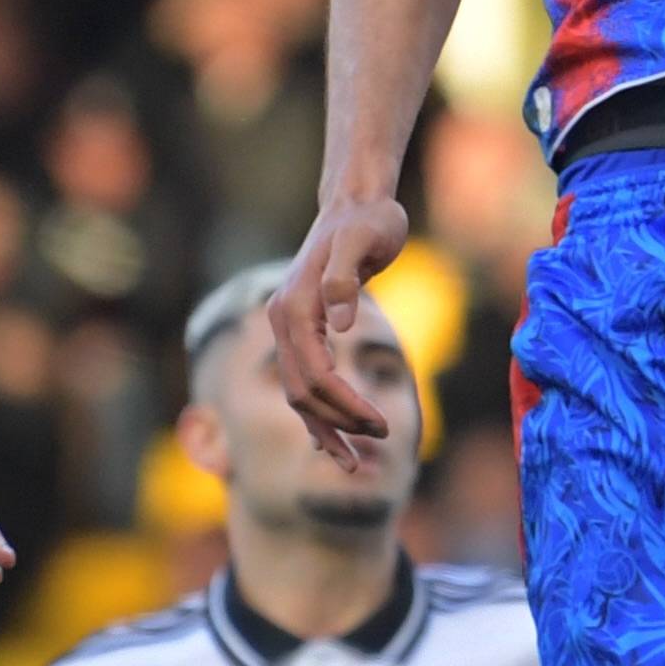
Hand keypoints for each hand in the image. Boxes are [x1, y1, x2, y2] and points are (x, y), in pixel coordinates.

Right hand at [267, 199, 407, 468]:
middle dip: (339, 422)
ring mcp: (289, 326)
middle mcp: (283, 320)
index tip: (380, 425)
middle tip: (381, 436)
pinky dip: (318, 413)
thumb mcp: (365, 241)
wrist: (357, 202)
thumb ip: (347, 279)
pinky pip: (303, 382)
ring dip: (326, 429)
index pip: (315, 375)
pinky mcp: (303, 329)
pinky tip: (334, 439)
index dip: (346, 405)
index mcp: (294, 307)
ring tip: (353, 462)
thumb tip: (339, 324)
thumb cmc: (369, 221)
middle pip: (302, 392)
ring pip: (299, 394)